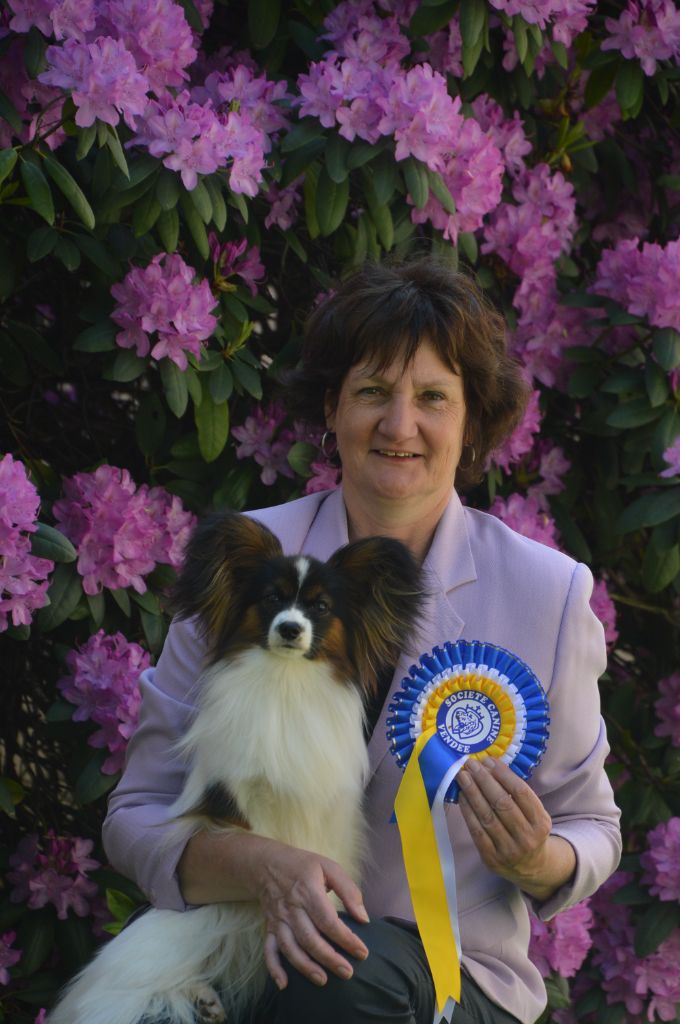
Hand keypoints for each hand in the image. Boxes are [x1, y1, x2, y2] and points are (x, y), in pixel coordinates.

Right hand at [257, 844, 369, 990]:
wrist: (266, 863)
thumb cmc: (303, 865)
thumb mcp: (329, 867)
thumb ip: (349, 890)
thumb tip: (363, 918)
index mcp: (308, 891)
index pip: (328, 921)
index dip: (346, 939)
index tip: (362, 953)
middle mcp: (291, 908)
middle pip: (310, 939)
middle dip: (329, 959)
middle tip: (348, 973)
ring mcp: (278, 920)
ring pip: (290, 948)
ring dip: (305, 967)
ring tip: (323, 981)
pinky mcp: (269, 927)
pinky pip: (269, 950)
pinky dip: (274, 968)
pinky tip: (284, 985)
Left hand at [457, 758, 574, 900]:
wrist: (532, 868)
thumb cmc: (530, 831)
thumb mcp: (536, 814)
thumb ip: (519, 795)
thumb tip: (490, 767)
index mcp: (540, 822)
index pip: (521, 793)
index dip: (503, 775)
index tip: (489, 761)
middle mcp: (526, 837)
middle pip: (502, 803)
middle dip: (484, 780)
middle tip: (471, 764)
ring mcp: (508, 850)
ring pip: (487, 816)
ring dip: (472, 792)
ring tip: (462, 775)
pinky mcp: (491, 858)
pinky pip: (476, 831)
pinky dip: (467, 811)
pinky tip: (462, 795)